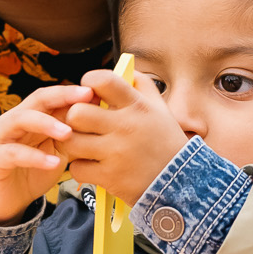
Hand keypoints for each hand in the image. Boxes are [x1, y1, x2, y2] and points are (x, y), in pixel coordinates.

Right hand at [0, 84, 88, 224]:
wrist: (2, 202)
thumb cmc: (31, 173)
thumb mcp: (57, 152)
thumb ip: (71, 136)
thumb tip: (98, 120)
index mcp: (31, 116)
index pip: (52, 96)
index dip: (74, 92)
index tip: (98, 93)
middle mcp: (14, 120)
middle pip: (37, 99)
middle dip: (62, 96)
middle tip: (86, 96)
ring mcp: (1, 137)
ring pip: (22, 120)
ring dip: (46, 123)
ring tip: (68, 133)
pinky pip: (14, 153)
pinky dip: (35, 158)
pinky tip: (53, 163)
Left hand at [61, 67, 185, 205]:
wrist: (181, 183)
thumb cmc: (166, 143)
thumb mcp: (161, 109)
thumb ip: (143, 86)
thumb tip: (125, 70)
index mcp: (137, 106)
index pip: (103, 81)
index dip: (89, 82)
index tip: (90, 92)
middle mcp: (125, 127)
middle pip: (77, 113)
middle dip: (75, 118)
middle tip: (83, 125)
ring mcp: (115, 153)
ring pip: (72, 141)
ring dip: (74, 144)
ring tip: (85, 146)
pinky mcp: (109, 177)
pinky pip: (77, 169)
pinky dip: (82, 169)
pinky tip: (93, 167)